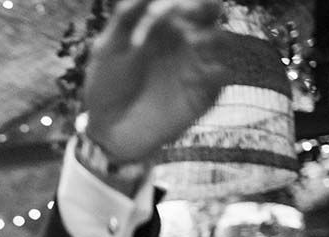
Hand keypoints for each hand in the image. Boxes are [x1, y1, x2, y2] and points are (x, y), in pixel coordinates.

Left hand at [83, 0, 232, 162]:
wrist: (109, 131)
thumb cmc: (106, 89)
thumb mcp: (106, 51)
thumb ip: (123, 19)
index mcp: (162, 27)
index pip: (183, 0)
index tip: (156, 9)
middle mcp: (183, 43)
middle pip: (211, 12)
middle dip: (203, 5)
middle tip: (184, 11)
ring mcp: (195, 67)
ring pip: (222, 39)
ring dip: (209, 35)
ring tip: (190, 40)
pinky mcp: (202, 95)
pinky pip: (222, 77)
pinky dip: (213, 72)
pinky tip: (190, 78)